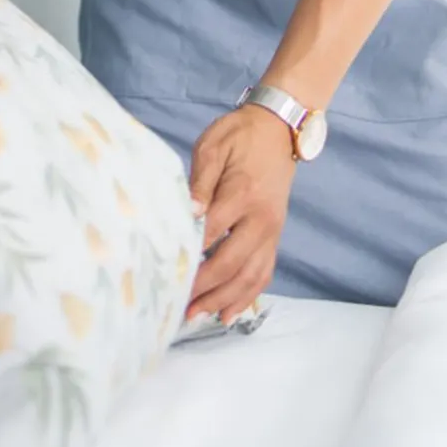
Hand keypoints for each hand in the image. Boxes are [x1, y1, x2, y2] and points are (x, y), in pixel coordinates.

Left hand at [185, 106, 295, 321]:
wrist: (279, 130)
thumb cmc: (240, 136)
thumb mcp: (214, 147)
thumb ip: (200, 181)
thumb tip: (188, 212)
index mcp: (242, 194)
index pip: (213, 232)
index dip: (190, 255)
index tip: (167, 273)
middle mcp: (262, 218)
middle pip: (232, 262)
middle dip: (205, 288)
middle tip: (177, 305)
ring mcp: (272, 230)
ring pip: (251, 275)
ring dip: (224, 299)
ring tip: (198, 316)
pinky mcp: (275, 236)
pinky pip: (264, 272)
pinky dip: (247, 296)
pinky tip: (228, 313)